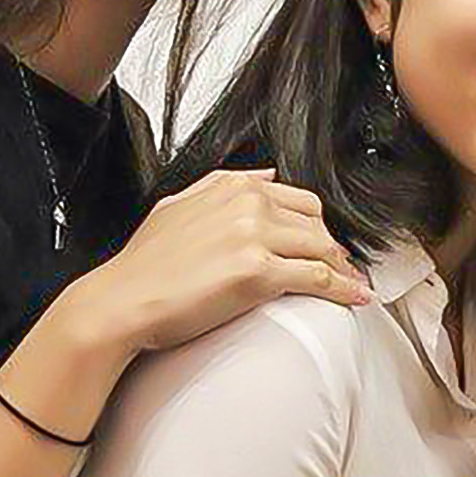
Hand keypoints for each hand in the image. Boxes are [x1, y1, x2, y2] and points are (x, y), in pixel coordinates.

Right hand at [71, 169, 370, 354]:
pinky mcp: (258, 272)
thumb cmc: (144, 266)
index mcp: (232, 186)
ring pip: (322, 249)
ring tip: (351, 285)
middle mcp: (247, 203)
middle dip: (332, 249)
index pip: (298, 200)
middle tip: (342, 270)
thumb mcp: (177, 205)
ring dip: (342, 270)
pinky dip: (342, 289)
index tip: (324, 247)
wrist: (120, 301)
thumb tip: (267, 175)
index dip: (316, 227)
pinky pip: (317, 278)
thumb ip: (222, 184)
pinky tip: (355, 297)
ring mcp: (254, 235)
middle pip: (316, 223)